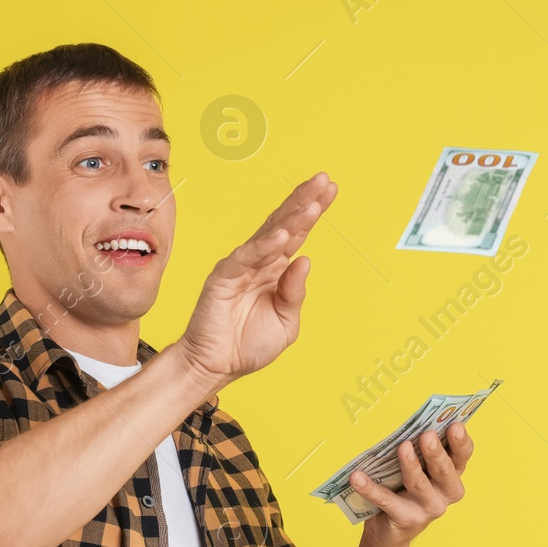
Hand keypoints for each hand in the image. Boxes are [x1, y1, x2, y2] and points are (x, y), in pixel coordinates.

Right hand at [174, 172, 337, 390]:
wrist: (216, 366)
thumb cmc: (248, 345)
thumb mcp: (286, 322)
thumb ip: (295, 293)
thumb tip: (304, 262)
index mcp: (276, 269)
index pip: (297, 233)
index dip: (313, 210)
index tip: (331, 189)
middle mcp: (260, 262)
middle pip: (285, 224)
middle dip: (305, 201)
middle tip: (324, 180)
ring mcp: (241, 267)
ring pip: (268, 235)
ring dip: (291, 218)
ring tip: (312, 203)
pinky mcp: (224, 278)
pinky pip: (246, 258)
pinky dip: (263, 247)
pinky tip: (281, 236)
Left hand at [352, 423, 474, 546]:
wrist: (391, 531)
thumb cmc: (406, 490)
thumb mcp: (419, 470)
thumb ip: (420, 450)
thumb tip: (410, 426)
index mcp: (451, 475)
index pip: (462, 456)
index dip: (461, 441)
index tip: (456, 425)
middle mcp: (446, 493)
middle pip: (444, 471)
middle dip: (436, 453)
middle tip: (427, 436)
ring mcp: (428, 509)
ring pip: (419, 484)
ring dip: (411, 466)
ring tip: (403, 448)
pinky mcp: (406, 520)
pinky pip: (386, 500)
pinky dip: (371, 488)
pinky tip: (357, 477)